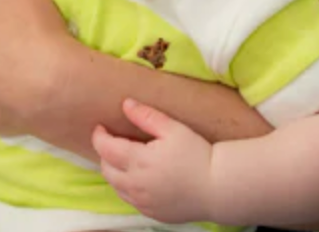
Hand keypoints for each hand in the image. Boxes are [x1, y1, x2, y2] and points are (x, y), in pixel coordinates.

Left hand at [92, 98, 214, 223]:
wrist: (219, 188)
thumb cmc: (198, 155)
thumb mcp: (174, 129)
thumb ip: (147, 116)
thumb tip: (126, 104)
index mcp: (139, 161)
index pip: (105, 148)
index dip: (99, 136)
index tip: (101, 127)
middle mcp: (136, 184)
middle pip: (106, 168)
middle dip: (105, 154)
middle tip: (115, 142)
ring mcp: (143, 202)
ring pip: (116, 186)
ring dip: (114, 172)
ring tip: (126, 159)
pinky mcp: (152, 213)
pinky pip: (129, 200)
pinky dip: (127, 187)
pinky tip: (139, 178)